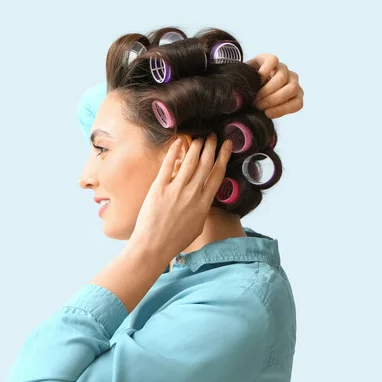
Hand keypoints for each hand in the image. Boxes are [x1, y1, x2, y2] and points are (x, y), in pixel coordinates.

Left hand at [130, 134, 232, 260]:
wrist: (154, 246)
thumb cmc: (175, 239)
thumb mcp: (197, 225)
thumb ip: (202, 208)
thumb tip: (205, 195)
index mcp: (204, 203)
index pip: (218, 174)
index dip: (224, 156)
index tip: (227, 145)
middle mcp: (192, 194)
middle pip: (206, 163)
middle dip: (211, 146)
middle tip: (213, 135)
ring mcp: (176, 190)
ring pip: (190, 161)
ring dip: (196, 146)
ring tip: (199, 137)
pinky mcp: (159, 188)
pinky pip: (168, 165)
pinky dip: (175, 151)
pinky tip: (179, 141)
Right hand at [246, 54, 304, 118]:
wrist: (242, 84)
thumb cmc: (254, 100)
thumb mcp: (264, 109)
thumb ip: (269, 112)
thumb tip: (266, 122)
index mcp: (294, 94)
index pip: (297, 103)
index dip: (282, 109)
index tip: (266, 114)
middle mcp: (292, 80)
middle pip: (292, 89)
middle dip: (273, 99)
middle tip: (258, 105)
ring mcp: (282, 68)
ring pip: (282, 78)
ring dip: (267, 90)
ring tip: (254, 96)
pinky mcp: (271, 58)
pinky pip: (273, 61)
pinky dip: (265, 72)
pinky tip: (257, 80)